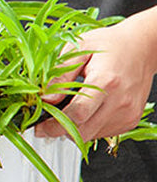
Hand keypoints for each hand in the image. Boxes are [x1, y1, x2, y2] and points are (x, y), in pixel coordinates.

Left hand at [36, 12, 156, 140]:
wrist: (142, 47)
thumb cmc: (110, 45)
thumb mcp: (78, 49)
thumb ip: (60, 75)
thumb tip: (46, 99)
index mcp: (106, 81)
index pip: (77, 114)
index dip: (54, 124)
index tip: (39, 126)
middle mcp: (120, 100)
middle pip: (83, 131)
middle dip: (59, 130)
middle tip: (47, 122)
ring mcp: (128, 113)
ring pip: (91, 136)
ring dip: (74, 129)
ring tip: (69, 109)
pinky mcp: (131, 120)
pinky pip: (102, 133)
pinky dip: (89, 126)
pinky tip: (87, 109)